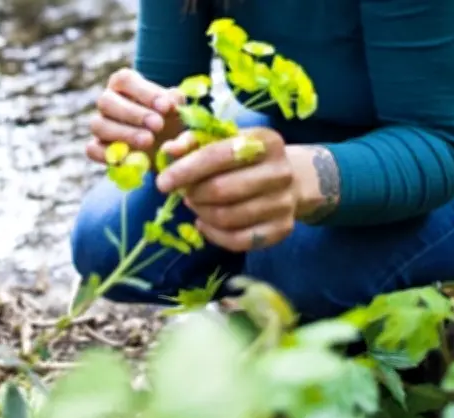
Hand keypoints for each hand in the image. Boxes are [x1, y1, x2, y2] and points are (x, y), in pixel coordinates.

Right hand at [86, 68, 185, 162]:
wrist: (167, 150)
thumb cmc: (172, 123)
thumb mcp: (180, 113)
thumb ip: (177, 104)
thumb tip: (174, 99)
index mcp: (125, 84)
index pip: (124, 79)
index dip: (144, 92)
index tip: (166, 107)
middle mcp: (108, 101)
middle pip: (106, 101)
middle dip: (133, 114)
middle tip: (158, 125)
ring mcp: (100, 125)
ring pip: (97, 124)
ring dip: (123, 133)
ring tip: (149, 141)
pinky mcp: (97, 148)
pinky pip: (92, 149)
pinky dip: (107, 155)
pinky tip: (130, 159)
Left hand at [156, 127, 297, 251]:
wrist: (291, 179)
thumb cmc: (246, 158)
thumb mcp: (223, 140)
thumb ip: (193, 142)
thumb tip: (168, 151)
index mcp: (266, 141)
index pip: (218, 155)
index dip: (186, 170)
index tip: (162, 182)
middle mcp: (280, 171)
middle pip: (222, 190)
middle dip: (194, 194)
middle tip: (185, 194)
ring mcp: (284, 203)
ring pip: (227, 217)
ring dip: (202, 213)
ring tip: (196, 205)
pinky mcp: (282, 229)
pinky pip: (238, 240)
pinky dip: (213, 235)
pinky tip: (204, 224)